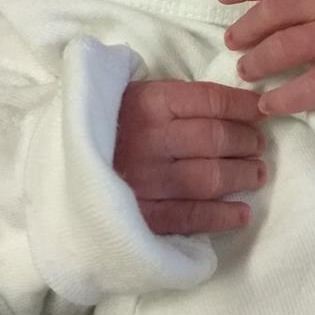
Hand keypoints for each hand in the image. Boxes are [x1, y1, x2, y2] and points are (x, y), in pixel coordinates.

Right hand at [114, 79, 266, 235]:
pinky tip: (242, 213)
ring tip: (257, 174)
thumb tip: (231, 100)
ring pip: (209, 178)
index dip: (242, 106)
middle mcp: (149, 140)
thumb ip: (174, 98)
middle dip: (245, 141)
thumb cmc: (105, 127)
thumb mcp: (132, 96)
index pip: (208, 100)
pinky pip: (192, 218)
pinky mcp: (142, 218)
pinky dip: (223, 216)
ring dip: (242, 176)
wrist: (54, 169)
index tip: (260, 111)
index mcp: (147, 103)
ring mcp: (146, 181)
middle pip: (214, 139)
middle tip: (259, 145)